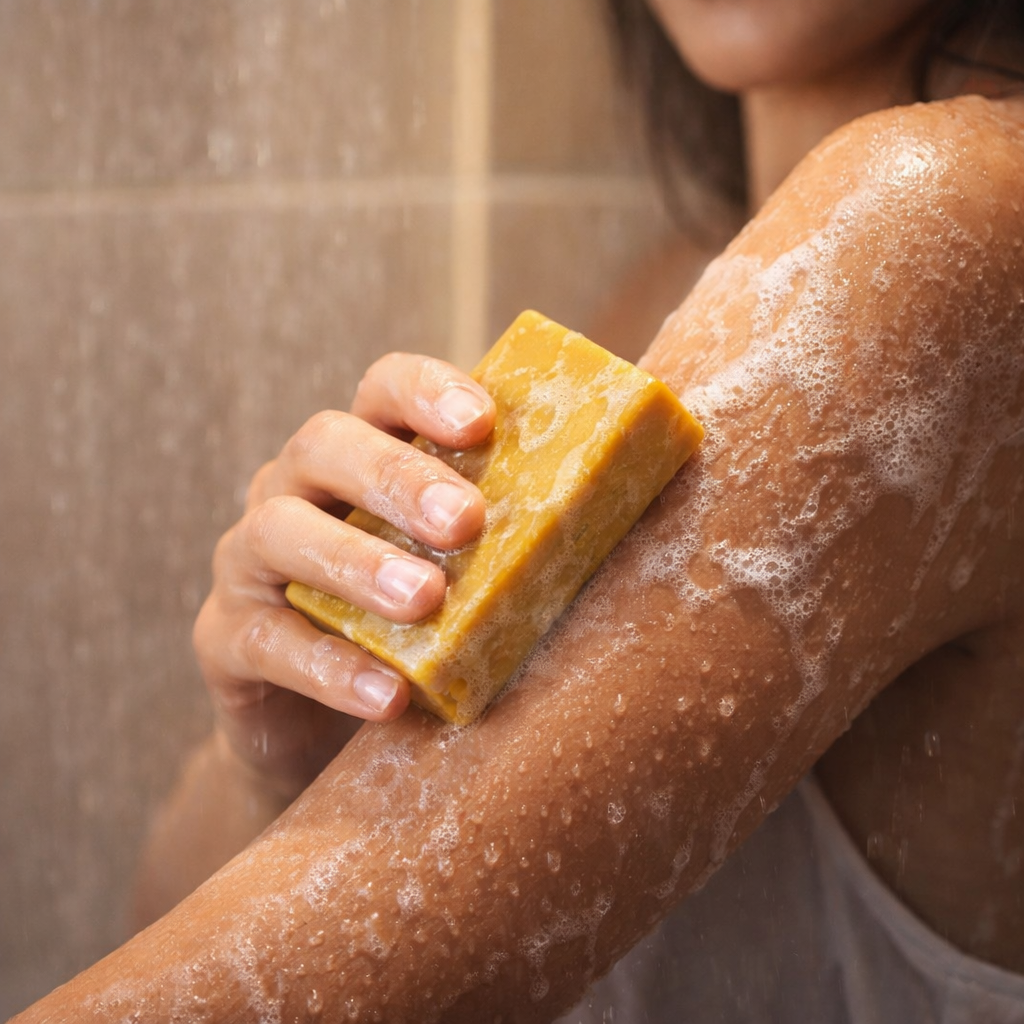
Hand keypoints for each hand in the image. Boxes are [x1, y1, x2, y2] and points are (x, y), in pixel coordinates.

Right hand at [192, 353, 495, 797]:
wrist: (332, 725)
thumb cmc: (421, 626)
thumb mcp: (464, 569)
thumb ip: (512, 531)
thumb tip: (625, 503)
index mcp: (361, 454)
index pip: (383, 389)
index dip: (428, 392)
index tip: (483, 425)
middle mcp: (295, 489)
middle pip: (324, 444)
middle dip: (396, 477)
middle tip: (466, 523)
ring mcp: (250, 560)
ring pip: (279, 532)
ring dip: (356, 563)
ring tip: (426, 600)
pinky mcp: (227, 637)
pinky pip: (265, 640)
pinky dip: (327, 666)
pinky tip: (388, 696)